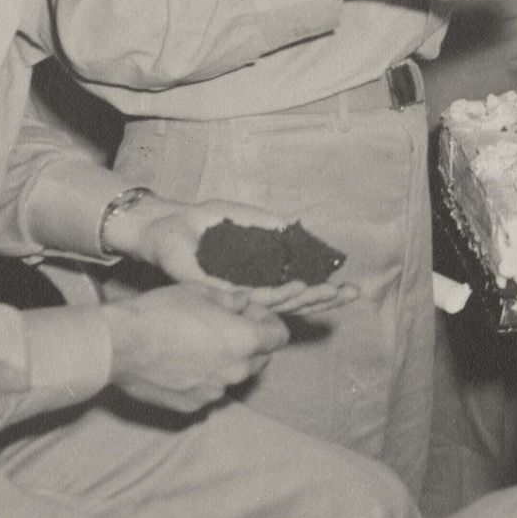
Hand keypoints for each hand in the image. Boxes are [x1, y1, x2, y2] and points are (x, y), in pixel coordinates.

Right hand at [101, 281, 287, 413]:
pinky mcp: (192, 405)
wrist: (120, 346)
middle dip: (251, 342)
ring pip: (233, 375)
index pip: (279, 336)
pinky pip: (209, 389)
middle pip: (260, 358)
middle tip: (226, 325)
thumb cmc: (160, 312)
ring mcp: (215, 392)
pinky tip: (182, 361)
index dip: (268, 321)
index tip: (250, 313)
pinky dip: (204, 377)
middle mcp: (236, 371)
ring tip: (199, 343)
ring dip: (227, 361)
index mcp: (245, 340)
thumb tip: (243, 301)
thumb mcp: (199, 292)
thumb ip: (230, 299)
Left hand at [107, 195, 359, 316]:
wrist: (163, 226)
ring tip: (331, 292)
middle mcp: (249, 289)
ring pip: (277, 303)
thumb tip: (298, 228)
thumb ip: (267, 223)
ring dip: (306, 298)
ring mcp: (234, 294)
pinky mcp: (217, 292)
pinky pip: (250, 296)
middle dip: (324, 298)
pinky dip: (274, 293)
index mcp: (257, 275)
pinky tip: (296, 287)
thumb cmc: (199, 222)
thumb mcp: (241, 215)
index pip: (296, 287)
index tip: (350, 286)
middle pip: (293, 301)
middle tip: (353, 293)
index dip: (323, 287)